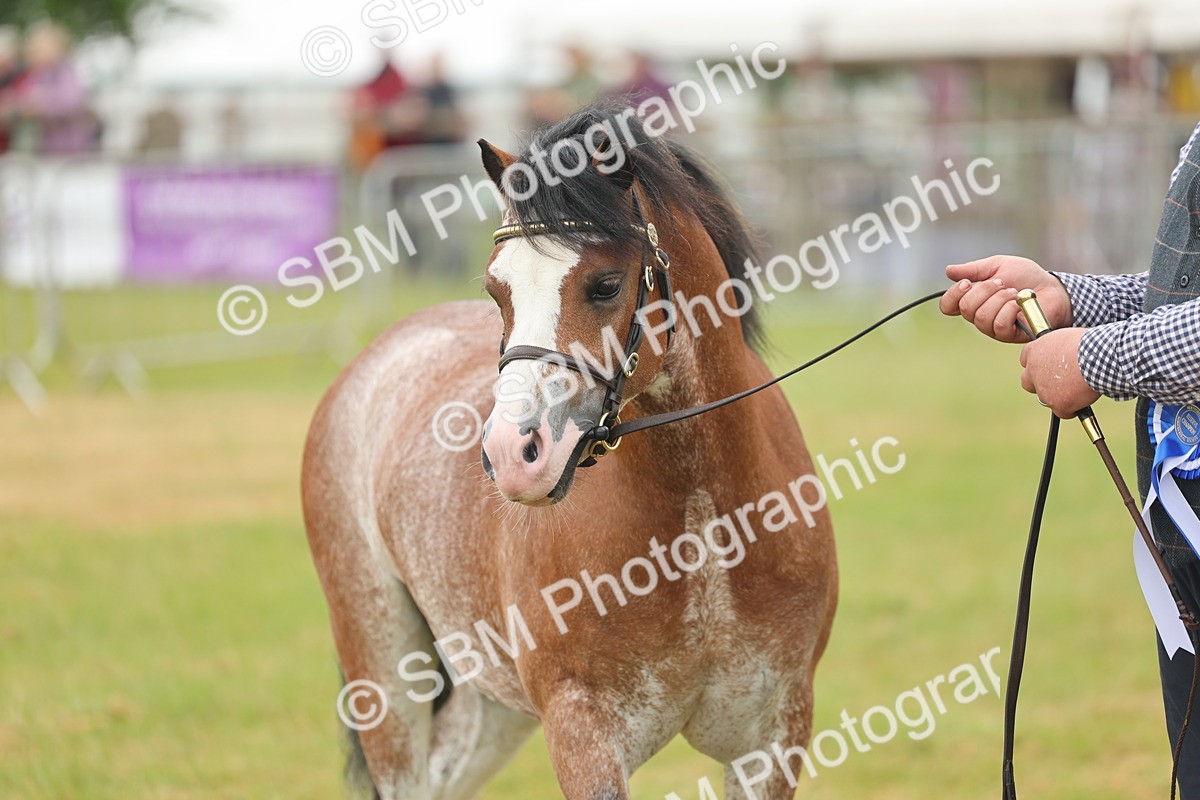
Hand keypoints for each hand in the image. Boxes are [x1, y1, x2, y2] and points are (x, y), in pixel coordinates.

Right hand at [940, 255, 1072, 342]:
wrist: (1054, 288)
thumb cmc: (1028, 278)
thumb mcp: (999, 266)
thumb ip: (974, 269)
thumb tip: (949, 271)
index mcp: (974, 300)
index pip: (948, 306)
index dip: (953, 295)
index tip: (967, 282)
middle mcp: (979, 316)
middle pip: (966, 308)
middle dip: (985, 290)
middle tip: (1002, 283)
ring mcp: (993, 328)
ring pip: (982, 317)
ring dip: (1000, 299)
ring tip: (1014, 293)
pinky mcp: (1008, 335)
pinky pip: (998, 324)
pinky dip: (1010, 309)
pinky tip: (1019, 304)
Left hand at [1019, 328, 1100, 417]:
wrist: (1098, 358)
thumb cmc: (1088, 343)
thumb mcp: (1065, 339)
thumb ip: (1056, 349)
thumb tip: (1061, 354)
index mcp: (1034, 351)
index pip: (1026, 360)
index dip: (1038, 365)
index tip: (1049, 367)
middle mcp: (1033, 371)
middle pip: (1028, 382)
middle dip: (1039, 384)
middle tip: (1057, 383)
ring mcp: (1044, 390)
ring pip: (1046, 399)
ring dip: (1058, 396)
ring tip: (1078, 389)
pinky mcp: (1058, 404)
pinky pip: (1063, 412)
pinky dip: (1072, 409)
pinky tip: (1083, 400)